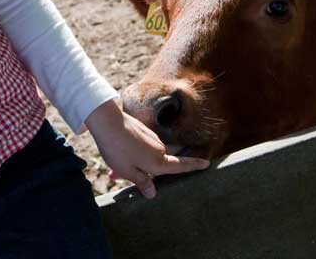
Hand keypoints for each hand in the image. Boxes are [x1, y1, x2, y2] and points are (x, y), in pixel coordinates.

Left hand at [84, 97, 209, 198]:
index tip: (207, 163)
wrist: (108, 122)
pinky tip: (115, 153)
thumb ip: (142, 182)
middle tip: (118, 175)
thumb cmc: (118, 149)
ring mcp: (151, 138)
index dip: (194, 166)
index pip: (181, 166)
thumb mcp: (128, 171)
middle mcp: (159, 148)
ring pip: (147, 155)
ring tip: (113, 167)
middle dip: (143, 172)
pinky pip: (141, 147)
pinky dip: (131, 153)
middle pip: (158, 164)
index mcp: (158, 162)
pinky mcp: (143, 131)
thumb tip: (153, 193)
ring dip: (134, 162)